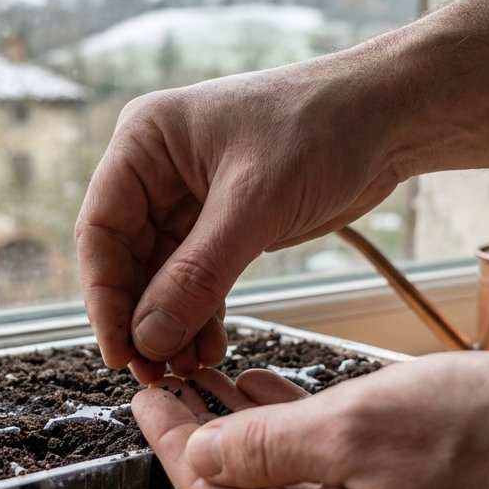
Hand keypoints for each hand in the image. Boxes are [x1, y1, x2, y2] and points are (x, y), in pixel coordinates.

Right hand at [75, 59, 408, 381]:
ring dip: (170, 324)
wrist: (388, 117)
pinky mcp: (223, 222)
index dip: (104, 296)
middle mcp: (156, 169)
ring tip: (185, 368)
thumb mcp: (255, 204)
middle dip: (139, 319)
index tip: (119, 351)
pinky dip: (200, 314)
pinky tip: (209, 348)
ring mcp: (188, 198)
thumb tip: (149, 337)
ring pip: (161, 276)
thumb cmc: (321, 127)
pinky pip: (196, 278)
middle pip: (126, 259)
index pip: (101, 229)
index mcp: (145, 141)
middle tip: (152, 372)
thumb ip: (198, 274)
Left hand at [135, 352, 488, 488]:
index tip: (146, 388)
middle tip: (179, 379)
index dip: (171, 434)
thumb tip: (201, 451)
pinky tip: (300, 405)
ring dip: (259, 436)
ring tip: (226, 384)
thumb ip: (267, 444)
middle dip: (209, 435)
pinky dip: (311, 447)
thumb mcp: (361, 422)